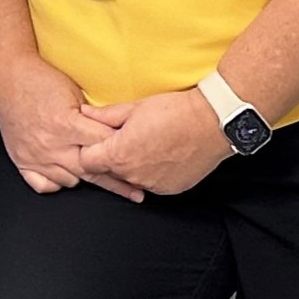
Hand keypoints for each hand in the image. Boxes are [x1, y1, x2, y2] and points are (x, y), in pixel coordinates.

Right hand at [0, 54, 131, 198]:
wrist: (6, 76)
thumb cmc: (39, 79)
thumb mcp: (74, 91)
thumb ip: (92, 116)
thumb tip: (114, 133)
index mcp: (65, 124)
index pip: (103, 144)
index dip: (122, 149)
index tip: (137, 157)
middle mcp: (50, 144)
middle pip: (91, 170)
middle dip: (117, 180)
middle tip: (136, 189)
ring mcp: (35, 156)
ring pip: (70, 181)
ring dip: (86, 178)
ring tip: (103, 178)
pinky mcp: (22, 161)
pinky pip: (44, 185)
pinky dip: (57, 182)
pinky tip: (68, 175)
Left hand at [78, 88, 231, 197]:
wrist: (212, 123)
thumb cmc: (175, 111)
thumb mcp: (135, 108)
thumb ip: (105, 115)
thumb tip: (85, 113)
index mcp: (119, 154)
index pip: (86, 162)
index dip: (89, 150)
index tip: (97, 141)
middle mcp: (133, 175)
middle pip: (108, 172)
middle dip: (111, 157)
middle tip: (125, 139)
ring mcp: (152, 185)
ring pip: (130, 179)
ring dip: (132, 166)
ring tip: (147, 145)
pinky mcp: (170, 190)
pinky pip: (151, 184)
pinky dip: (151, 173)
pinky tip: (161, 155)